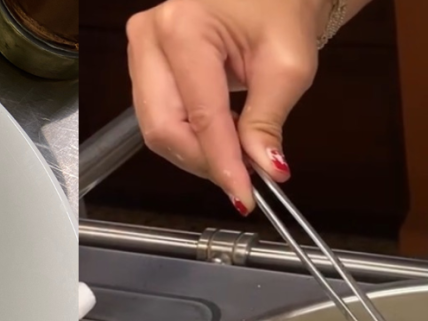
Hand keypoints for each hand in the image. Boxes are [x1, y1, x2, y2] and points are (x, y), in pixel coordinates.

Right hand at [126, 0, 331, 212]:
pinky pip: (157, 117)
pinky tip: (216, 135)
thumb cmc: (280, 10)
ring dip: (196, 151)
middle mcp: (150, 36)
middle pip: (164, 127)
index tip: (244, 196)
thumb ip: (267, 121)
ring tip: (234, 152)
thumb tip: (264, 169)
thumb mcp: (288, 66)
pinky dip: (188, 136)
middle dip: (203, 161)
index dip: (222, 163)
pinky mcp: (142, 63)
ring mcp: (140, 49)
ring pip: (157, 128)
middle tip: (240, 179)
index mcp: (184, 27)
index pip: (201, 115)